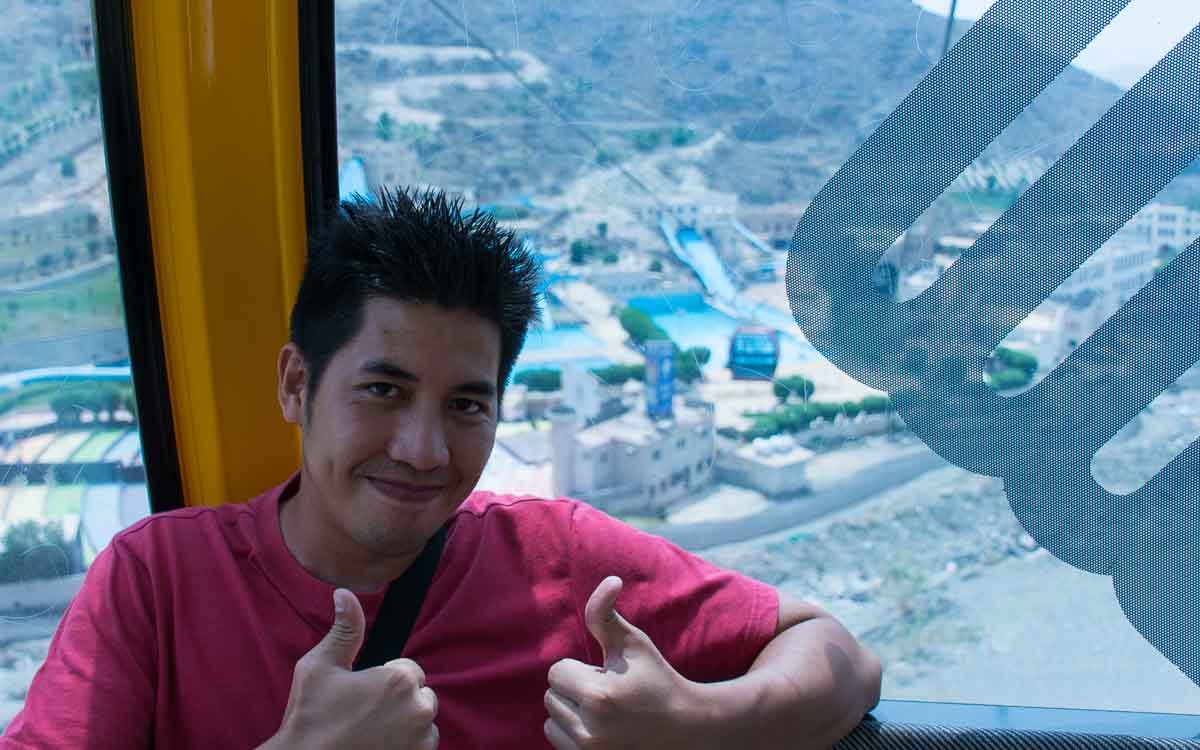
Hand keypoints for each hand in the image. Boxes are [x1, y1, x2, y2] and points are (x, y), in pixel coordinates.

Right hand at [264, 589, 437, 749]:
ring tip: (370, 731)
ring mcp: (422, 739)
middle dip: (398, 700)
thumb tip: (345, 594)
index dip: (383, 680)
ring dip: (405, 722)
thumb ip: (344, 629)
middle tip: (363, 714)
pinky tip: (379, 745)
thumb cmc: (309, 718)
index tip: (360, 694)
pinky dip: (408, 744)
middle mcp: (419, 709)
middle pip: (419, 694)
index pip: (409, 670)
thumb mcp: (319, 666)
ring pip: (422, 719)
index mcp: (399, 681)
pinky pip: (424, 744)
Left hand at [543, 576, 702, 749]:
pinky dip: (570, 730)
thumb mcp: (634, 643)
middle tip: (609, 692)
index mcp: (599, 696)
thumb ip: (607, 614)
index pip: (557, 671)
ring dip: (570, 709)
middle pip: (551, 694)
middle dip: (575, 688)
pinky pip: (555, 738)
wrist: (683, 727)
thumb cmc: (656, 679)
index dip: (580, 668)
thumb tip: (611, 579)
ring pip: (550, 718)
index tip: (607, 674)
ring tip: (603, 709)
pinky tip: (599, 725)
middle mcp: (590, 729)